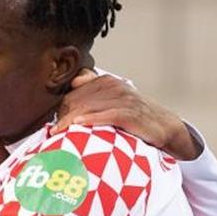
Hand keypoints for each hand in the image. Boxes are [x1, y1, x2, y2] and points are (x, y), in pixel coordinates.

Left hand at [54, 71, 200, 159]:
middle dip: (63, 116)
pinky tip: (77, 124)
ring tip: (58, 133)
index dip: (61, 109)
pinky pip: (106, 114)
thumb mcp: (113, 100)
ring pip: (88, 107)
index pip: (73, 93)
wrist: (163, 125)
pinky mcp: (131, 113)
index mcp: (105, 81)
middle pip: (77, 99)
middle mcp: (113, 86)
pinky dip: (91, 119)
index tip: (54, 124)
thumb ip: (93, 90)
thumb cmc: (134, 116)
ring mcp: (122, 98)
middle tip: (54, 132)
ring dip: (70, 120)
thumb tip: (74, 82)